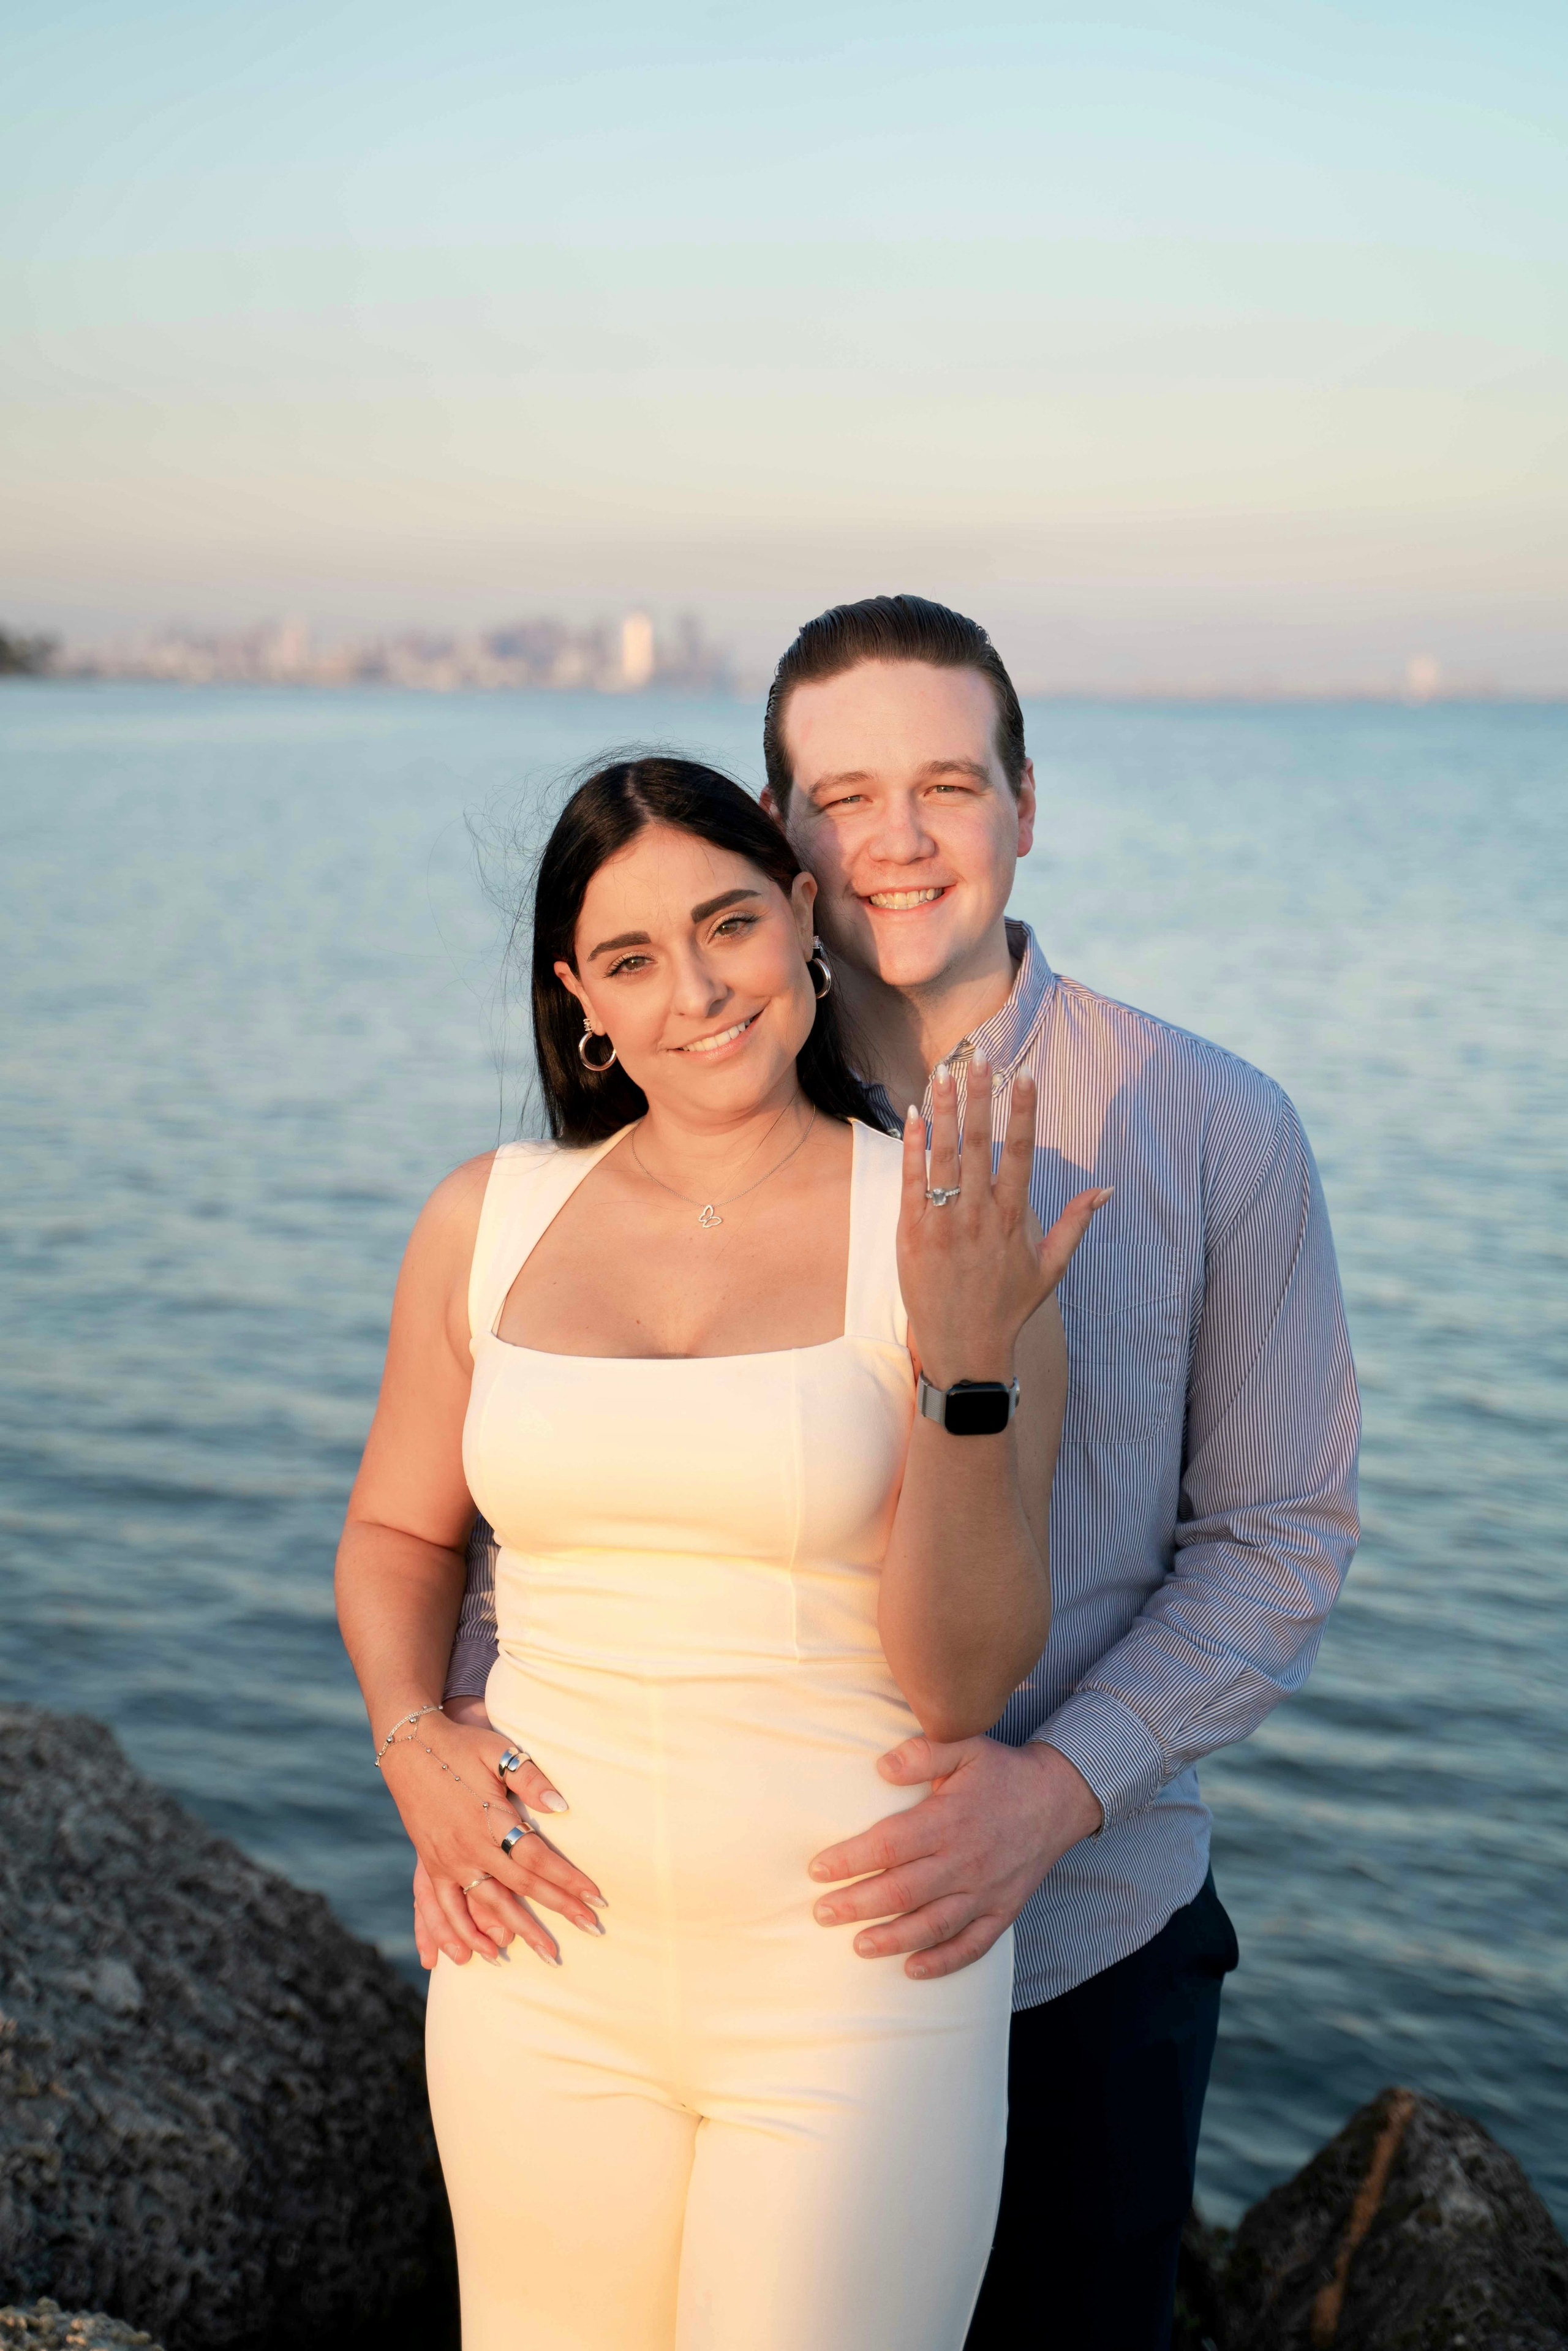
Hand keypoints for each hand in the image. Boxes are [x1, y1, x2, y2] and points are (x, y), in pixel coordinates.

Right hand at [381, 1715, 600, 1968]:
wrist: (409, 1746)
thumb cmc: (462, 1745)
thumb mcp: (497, 1750)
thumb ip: (529, 1779)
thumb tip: (561, 1806)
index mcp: (490, 1819)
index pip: (538, 1857)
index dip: (568, 1878)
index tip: (596, 1897)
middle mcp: (470, 1847)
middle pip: (522, 1887)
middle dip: (559, 1909)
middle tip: (593, 1930)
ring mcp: (449, 1860)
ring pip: (489, 1906)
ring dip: (521, 1932)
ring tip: (549, 1955)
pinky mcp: (432, 1865)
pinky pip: (447, 1909)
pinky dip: (465, 1934)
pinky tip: (485, 1954)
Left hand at [807, 1734, 1103, 1977]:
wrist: (1058, 1799)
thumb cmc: (1001, 1773)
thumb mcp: (965, 1745)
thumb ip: (922, 1752)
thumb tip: (880, 1767)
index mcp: (949, 1820)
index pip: (889, 1845)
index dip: (849, 1859)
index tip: (817, 1869)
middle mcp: (965, 1861)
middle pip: (902, 1890)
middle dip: (856, 1905)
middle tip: (822, 1913)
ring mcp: (986, 1891)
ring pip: (932, 1924)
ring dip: (892, 1938)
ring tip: (858, 1945)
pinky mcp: (1003, 1911)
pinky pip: (972, 1945)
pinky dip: (943, 1961)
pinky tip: (913, 1969)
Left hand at [900, 1059, 1108, 1387]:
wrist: (963, 1349)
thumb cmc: (1007, 1307)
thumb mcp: (1049, 1269)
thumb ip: (1075, 1224)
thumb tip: (1106, 1190)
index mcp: (1013, 1220)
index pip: (1019, 1155)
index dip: (1022, 1114)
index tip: (1023, 1077)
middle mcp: (979, 1217)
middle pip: (979, 1145)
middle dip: (979, 1097)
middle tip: (978, 1057)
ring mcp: (943, 1224)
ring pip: (943, 1156)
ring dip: (942, 1111)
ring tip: (942, 1072)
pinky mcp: (912, 1234)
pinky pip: (912, 1182)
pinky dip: (912, 1147)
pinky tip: (912, 1114)